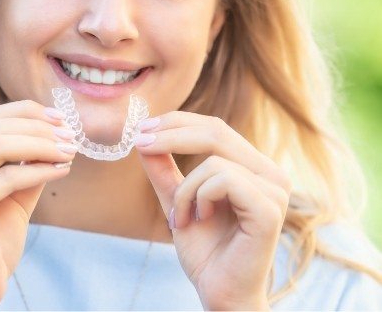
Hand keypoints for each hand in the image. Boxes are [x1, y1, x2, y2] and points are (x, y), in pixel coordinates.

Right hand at [0, 100, 76, 309]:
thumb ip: (25, 161)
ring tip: (69, 150)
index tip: (60, 118)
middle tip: (70, 135)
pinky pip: (9, 176)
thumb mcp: (11, 191)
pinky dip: (41, 169)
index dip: (26, 112)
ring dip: (42, 144)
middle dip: (39, 127)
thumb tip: (57, 132)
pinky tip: (62, 170)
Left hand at [135, 112, 290, 310]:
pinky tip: (200, 219)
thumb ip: (164, 170)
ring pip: (214, 160)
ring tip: (180, 217)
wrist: (220, 293)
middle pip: (216, 131)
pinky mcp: (269, 209)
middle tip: (141, 143)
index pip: (215, 128)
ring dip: (185, 189)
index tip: (143, 127)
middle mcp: (269, 173)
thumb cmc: (205, 250)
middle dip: (171, 134)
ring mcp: (274, 190)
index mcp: (252, 167)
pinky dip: (199, 197)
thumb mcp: (177, 200)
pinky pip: (223, 180)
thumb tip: (144, 137)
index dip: (178, 122)